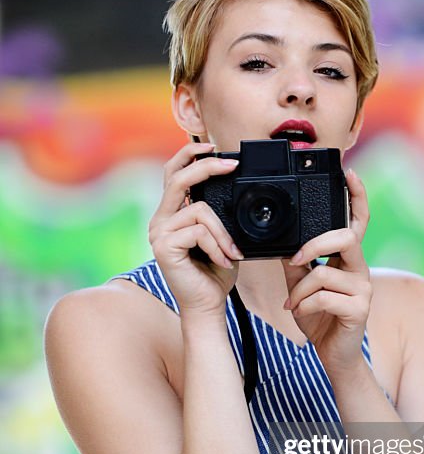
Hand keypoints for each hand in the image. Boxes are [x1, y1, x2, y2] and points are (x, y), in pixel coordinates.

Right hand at [148, 142, 244, 315]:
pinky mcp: (163, 247)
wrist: (208, 305)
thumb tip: (234, 189)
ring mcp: (159, 233)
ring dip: (224, 232)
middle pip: (177, 177)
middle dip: (206, 166)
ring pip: (200, 210)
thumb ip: (219, 215)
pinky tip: (223, 261)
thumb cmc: (215, 273)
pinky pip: (199, 231)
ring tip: (232, 253)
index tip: (213, 148)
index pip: (173, 174)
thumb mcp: (222, 236)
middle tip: (231, 164)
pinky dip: (218, 246)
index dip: (190, 155)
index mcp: (171, 215)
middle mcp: (160, 220)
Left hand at [281, 169, 372, 372]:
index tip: (349, 174)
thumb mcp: (301, 285)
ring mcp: (363, 289)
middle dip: (316, 245)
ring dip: (300, 289)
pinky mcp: (360, 309)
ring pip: (325, 273)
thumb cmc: (320, 317)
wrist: (333, 354)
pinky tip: (300, 313)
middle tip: (296, 259)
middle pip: (346, 237)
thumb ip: (297, 261)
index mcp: (348, 259)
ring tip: (292, 303)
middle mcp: (360, 269)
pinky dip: (305, 304)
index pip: (358, 222)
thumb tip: (283, 243)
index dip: (357, 197)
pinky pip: (325, 297)